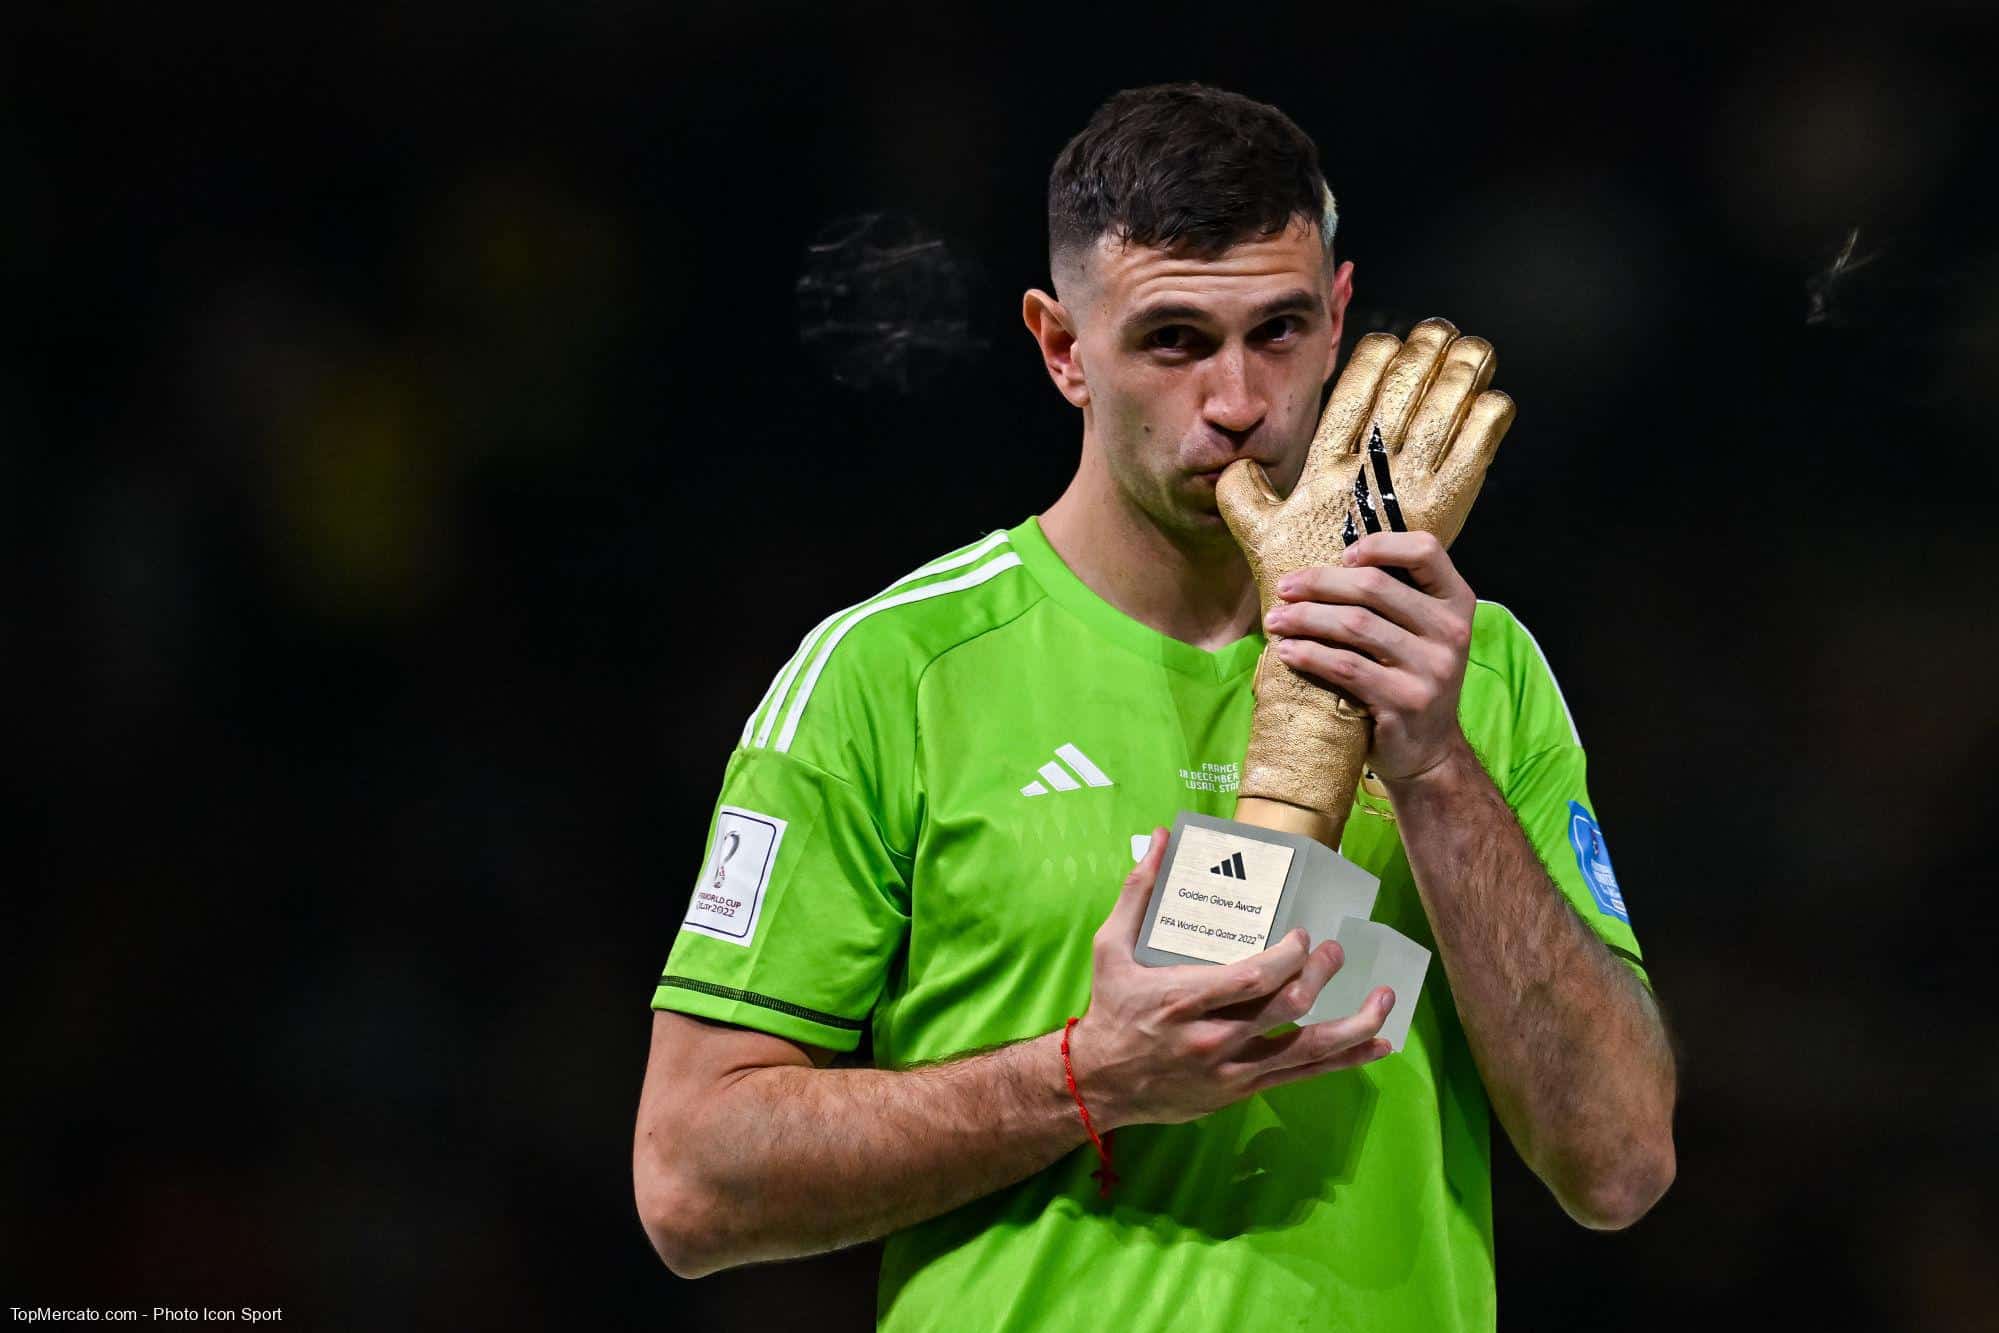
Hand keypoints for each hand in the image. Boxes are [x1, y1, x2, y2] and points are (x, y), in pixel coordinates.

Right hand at [1069, 830, 1393, 1129]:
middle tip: (1335, 952)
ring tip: (1384, 999)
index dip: (1290, 957)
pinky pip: (1302, 1076)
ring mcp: (1230, 1070)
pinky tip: (1376, 1046)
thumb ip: (1138, 892)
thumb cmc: (1110, 1008)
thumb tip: (1158, 838)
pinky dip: (1344, 1060)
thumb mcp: (1111, 947)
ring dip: (1353, 1024)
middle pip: (1285, 1009)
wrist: (1099, 1083)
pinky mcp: (1240, 1090)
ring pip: (1306, 1050)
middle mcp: (1212, 1038)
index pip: (1253, 979)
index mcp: (1184, 998)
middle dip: (1321, 976)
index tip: (1304, 936)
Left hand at [1263, 530, 1476, 781]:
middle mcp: (1450, 632)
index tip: (1343, 556)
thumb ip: (1394, 599)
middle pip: (1374, 586)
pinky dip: (1309, 655)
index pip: (1425, 550)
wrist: (1430, 751)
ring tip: (1277, 620)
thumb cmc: (1411, 679)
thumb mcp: (1420, 634)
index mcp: (1456, 603)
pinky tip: (1287, 651)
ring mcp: (1431, 669)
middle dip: (1320, 583)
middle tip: (1285, 589)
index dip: (1379, 544)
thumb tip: (1325, 566)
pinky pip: (1345, 667)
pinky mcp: (1404, 702)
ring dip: (1305, 618)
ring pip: (1354, 625)